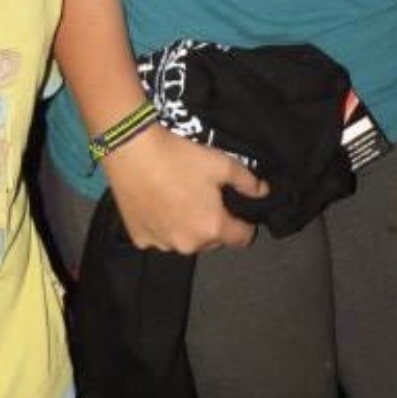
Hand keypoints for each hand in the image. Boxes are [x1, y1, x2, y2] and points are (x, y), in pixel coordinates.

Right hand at [105, 123, 268, 253]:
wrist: (133, 152)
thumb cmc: (181, 158)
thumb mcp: (222, 164)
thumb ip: (247, 182)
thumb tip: (263, 191)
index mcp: (212, 228)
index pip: (242, 239)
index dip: (245, 225)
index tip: (238, 211)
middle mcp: (188, 245)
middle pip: (212, 241)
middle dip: (213, 224)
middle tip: (204, 198)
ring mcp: (162, 244)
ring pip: (184, 240)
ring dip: (187, 227)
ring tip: (178, 198)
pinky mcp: (140, 239)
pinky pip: (159, 237)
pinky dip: (162, 226)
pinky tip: (157, 203)